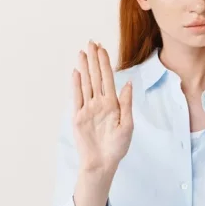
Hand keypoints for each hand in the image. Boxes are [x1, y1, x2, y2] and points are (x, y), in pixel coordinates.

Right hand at [71, 40, 132, 173]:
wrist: (103, 163)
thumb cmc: (117, 147)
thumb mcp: (127, 125)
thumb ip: (126, 104)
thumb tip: (128, 83)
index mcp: (113, 104)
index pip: (108, 78)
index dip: (105, 63)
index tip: (102, 48)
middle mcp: (100, 103)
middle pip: (96, 77)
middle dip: (94, 59)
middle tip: (91, 42)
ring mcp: (88, 109)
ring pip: (86, 83)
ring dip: (84, 68)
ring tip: (82, 52)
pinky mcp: (78, 117)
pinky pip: (77, 97)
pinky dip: (76, 85)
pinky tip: (76, 72)